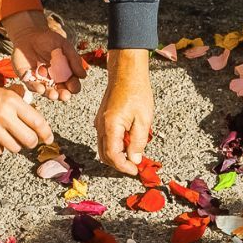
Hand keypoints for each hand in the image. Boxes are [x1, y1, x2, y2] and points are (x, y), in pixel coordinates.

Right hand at [0, 64, 52, 154]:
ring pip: (15, 148)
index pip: (38, 121)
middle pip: (29, 140)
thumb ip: (22, 105)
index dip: (46, 133)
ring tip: (5, 135)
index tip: (48, 138)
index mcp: (12, 101)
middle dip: (31, 142)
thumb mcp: (5, 93)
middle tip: (27, 139)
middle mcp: (4, 115)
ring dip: (13, 144)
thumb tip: (38, 120)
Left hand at [2, 10, 84, 101]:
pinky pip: (32, 86)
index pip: (72, 85)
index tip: (73, 85)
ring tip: (54, 95)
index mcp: (65, 74)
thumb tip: (83, 75)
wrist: (29, 34)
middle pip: (61, 92)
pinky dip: (37, 88)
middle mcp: (54, 80)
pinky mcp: (28, 79)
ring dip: (51, 95)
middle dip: (63, 95)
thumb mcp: (64, 46)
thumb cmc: (48, 39)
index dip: (74, 87)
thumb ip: (74, 59)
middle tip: (65, 95)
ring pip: (47, 92)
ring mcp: (41, 80)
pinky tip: (41, 88)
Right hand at [96, 48, 152, 174]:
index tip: (135, 170)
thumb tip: (134, 159)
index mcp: (110, 127)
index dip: (124, 167)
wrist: (126, 72)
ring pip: (104, 148)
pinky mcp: (102, 119)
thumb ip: (138, 142)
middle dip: (119, 164)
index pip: (112, 156)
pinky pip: (106, 138)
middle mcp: (101, 126)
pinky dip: (115, 146)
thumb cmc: (136, 91)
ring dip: (117, 156)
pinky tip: (129, 143)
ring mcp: (99, 122)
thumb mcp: (144, 120)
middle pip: (104, 155)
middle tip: (134, 166)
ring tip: (133, 156)